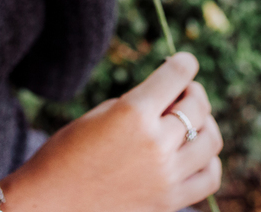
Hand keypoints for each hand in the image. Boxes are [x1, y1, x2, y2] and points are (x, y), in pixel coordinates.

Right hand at [0, 52, 223, 211]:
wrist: (49, 205)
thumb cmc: (66, 154)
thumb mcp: (101, 115)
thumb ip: (140, 104)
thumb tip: (173, 96)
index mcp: (134, 113)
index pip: (177, 75)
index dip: (183, 63)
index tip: (183, 62)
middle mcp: (155, 144)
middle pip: (198, 105)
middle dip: (192, 92)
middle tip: (182, 92)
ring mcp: (166, 176)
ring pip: (211, 140)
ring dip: (204, 124)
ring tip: (190, 122)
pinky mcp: (169, 202)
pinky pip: (209, 177)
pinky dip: (208, 161)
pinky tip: (194, 154)